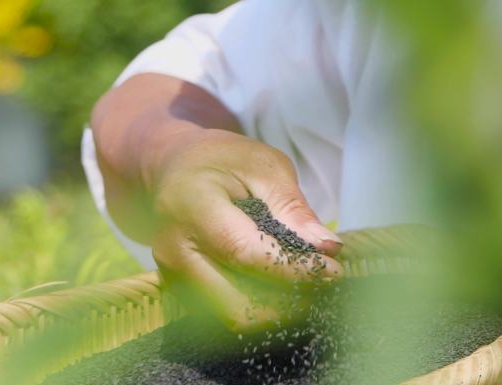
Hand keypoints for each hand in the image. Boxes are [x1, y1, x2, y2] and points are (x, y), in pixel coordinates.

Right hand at [147, 127, 343, 330]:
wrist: (171, 168)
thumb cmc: (221, 160)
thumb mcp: (263, 166)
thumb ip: (292, 208)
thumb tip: (327, 249)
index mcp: (191, 206)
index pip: (244, 252)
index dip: (291, 268)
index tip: (332, 270)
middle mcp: (172, 248)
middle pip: (234, 301)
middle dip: (286, 300)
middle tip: (319, 281)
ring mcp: (169, 273)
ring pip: (230, 315)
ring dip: (274, 308)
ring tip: (302, 283)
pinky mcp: (176, 288)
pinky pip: (222, 311)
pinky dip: (256, 305)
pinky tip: (276, 284)